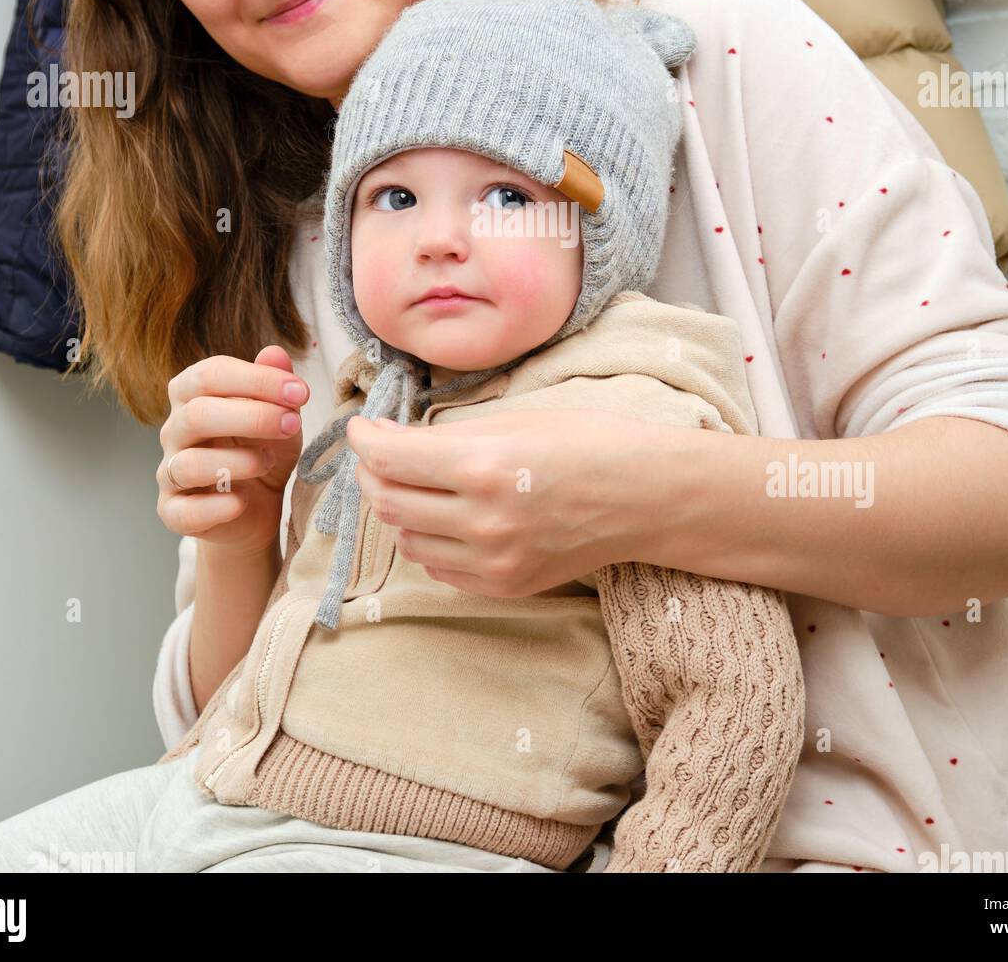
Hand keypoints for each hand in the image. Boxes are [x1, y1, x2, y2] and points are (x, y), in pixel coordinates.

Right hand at [157, 345, 307, 557]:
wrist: (255, 510)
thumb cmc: (262, 451)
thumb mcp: (279, 416)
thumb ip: (276, 384)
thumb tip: (274, 352)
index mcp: (193, 396)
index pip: (211, 374)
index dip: (257, 379)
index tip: (301, 392)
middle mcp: (174, 431)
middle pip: (197, 414)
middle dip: (252, 417)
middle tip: (293, 425)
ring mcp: (169, 473)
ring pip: (188, 463)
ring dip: (238, 461)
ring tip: (269, 461)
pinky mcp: (173, 512)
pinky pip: (184, 511)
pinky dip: (216, 507)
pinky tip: (242, 502)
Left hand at [345, 408, 656, 596]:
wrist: (645, 498)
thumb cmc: (586, 443)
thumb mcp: (515, 420)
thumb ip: (448, 435)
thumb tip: (387, 438)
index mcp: (483, 467)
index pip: (389, 458)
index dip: (364, 439)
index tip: (363, 427)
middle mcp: (482, 520)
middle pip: (388, 501)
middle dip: (374, 472)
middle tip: (383, 453)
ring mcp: (493, 561)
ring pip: (407, 539)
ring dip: (399, 509)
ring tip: (416, 484)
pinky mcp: (504, 586)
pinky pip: (438, 567)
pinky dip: (428, 540)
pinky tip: (445, 517)